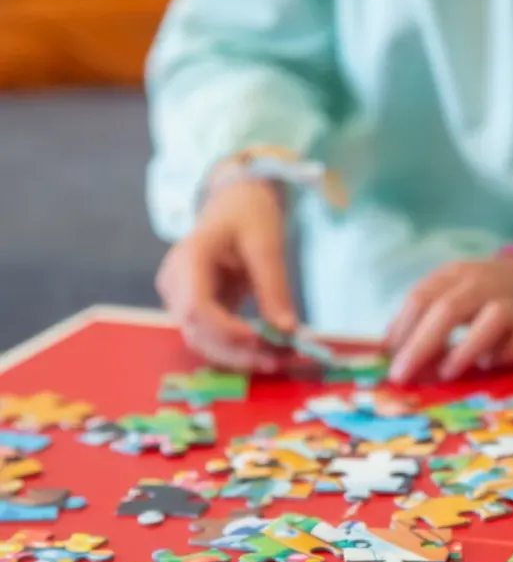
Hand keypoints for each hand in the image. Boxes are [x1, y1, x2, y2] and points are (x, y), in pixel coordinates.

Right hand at [156, 178, 297, 371]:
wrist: (234, 202)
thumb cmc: (248, 214)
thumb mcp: (266, 245)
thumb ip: (274, 288)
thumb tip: (287, 331)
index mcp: (189, 257)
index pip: (197, 308)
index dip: (227, 332)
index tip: (264, 340)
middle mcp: (176, 282)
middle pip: (198, 332)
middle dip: (239, 352)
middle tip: (280, 359)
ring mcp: (181, 298)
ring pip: (203, 342)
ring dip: (240, 357)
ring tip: (280, 358)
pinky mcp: (195, 309)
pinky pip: (212, 337)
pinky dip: (239, 349)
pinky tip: (268, 352)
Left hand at [386, 256, 512, 383]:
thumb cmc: (482, 297)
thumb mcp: (451, 294)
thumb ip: (422, 318)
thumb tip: (388, 350)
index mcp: (457, 274)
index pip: (422, 297)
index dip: (401, 329)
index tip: (388, 358)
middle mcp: (485, 284)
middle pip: (449, 309)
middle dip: (421, 345)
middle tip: (402, 375)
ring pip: (492, 318)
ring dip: (465, 348)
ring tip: (447, 372)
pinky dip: (504, 354)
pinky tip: (488, 364)